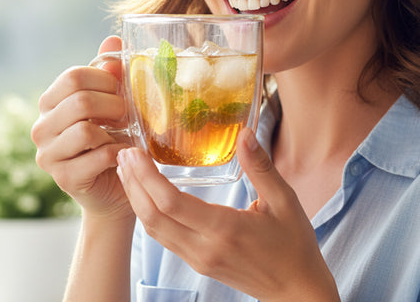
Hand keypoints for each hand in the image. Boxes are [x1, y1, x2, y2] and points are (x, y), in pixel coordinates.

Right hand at [32, 36, 133, 221]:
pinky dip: (118, 152)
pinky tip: (124, 152)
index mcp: (52, 102)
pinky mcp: (63, 178)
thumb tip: (113, 39)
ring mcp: (48, 154)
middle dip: (115, 105)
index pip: (73, 76)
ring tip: (126, 134)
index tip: (122, 91)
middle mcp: (42, 127)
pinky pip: (96, 156)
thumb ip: (111, 71)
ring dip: (116, 130)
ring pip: (85, 129)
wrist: (118, 184)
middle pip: (80, 100)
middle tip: (129, 115)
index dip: (106, 79)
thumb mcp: (114, 100)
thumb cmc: (115, 136)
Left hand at [116, 129, 339, 301]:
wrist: (296, 291)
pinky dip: (149, 214)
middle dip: (133, 183)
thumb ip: (261, 166)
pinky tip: (147, 196)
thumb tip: (245, 133)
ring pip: (154, 230)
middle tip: (122, 153)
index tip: (134, 152)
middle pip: (153, 216)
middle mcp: (204, 248)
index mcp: (224, 229)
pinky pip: (164, 238)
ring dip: (136, 199)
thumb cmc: (294, 243)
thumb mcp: (284, 200)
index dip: (146, 177)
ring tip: (128, 170)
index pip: (171, 203)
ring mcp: (199, 259)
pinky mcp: (199, 263)